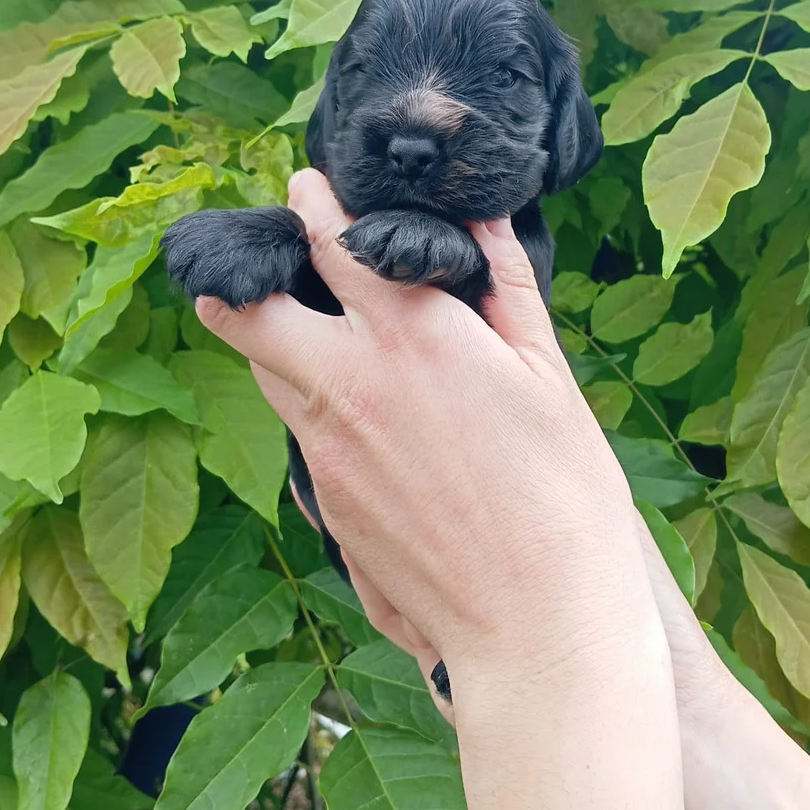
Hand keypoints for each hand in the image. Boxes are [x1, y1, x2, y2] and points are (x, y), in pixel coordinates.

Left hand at [195, 169, 644, 687]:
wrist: (536, 623)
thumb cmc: (563, 495)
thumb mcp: (548, 376)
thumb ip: (509, 287)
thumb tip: (488, 220)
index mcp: (413, 334)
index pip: (330, 241)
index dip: (310, 203)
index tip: (307, 186)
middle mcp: (349, 381)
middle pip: (247, 306)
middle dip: (247, 267)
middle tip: (272, 251)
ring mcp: (325, 445)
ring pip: (261, 368)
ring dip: (270, 333)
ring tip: (308, 320)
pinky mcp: (324, 500)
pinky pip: (293, 427)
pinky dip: (303, 396)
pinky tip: (348, 402)